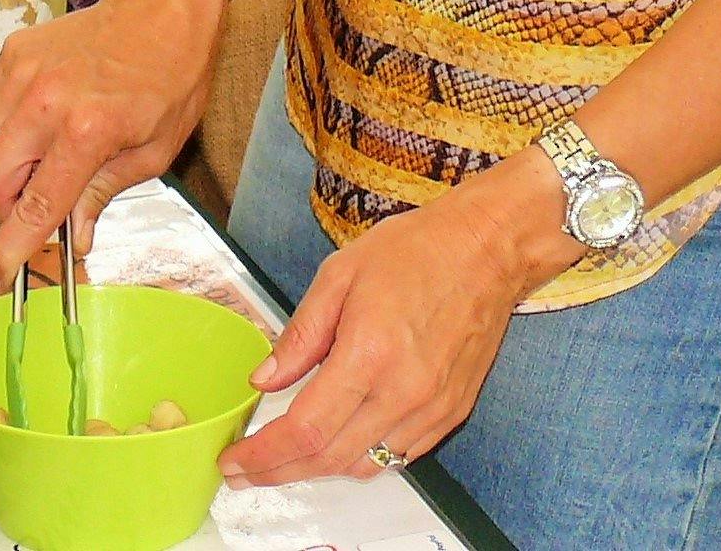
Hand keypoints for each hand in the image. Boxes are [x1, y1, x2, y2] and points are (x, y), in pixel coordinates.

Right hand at [0, 0, 224, 276]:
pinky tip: (43, 120)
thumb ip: (104, 194)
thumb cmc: (171, 78)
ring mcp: (22, 71)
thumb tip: (75, 241)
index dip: (12, 247)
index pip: (35, 205)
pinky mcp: (13, 52)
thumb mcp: (153, 152)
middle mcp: (44, 101)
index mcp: (86, 131)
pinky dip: (8, 128)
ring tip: (45, 158)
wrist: (162, 6)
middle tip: (35, 208)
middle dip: (4, 206)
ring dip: (5, 167)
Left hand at [219, 155, 574, 486]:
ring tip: (284, 459)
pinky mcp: (451, 413)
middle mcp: (403, 393)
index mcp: (369, 355)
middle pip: (330, 458)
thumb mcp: (339, 275)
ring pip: (364, 465)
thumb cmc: (416, 251)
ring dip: (319, 469)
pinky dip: (361, 457)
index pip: (305, 429)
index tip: (233, 463)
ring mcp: (432, 410)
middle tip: (244, 471)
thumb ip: (300, 335)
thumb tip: (265, 381)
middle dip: (279, 472)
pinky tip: (338, 442)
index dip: (263, 455)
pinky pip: (398, 455)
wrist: (487, 249)